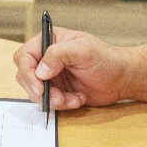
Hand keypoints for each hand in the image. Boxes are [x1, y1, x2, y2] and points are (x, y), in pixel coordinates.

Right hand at [14, 26, 132, 111]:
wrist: (122, 79)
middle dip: (39, 90)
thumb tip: (40, 71)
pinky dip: (62, 105)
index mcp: (49, 41)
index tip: (40, 86)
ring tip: (71, 100)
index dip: (28, 72)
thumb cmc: (106, 59)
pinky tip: (77, 99)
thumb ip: (58, 55)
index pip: (24, 56)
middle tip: (56, 98)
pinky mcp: (57, 91)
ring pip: (35, 92)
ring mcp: (51, 76)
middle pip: (25, 76)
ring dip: (52, 99)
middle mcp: (46, 58)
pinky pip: (48, 102)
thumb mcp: (84, 50)